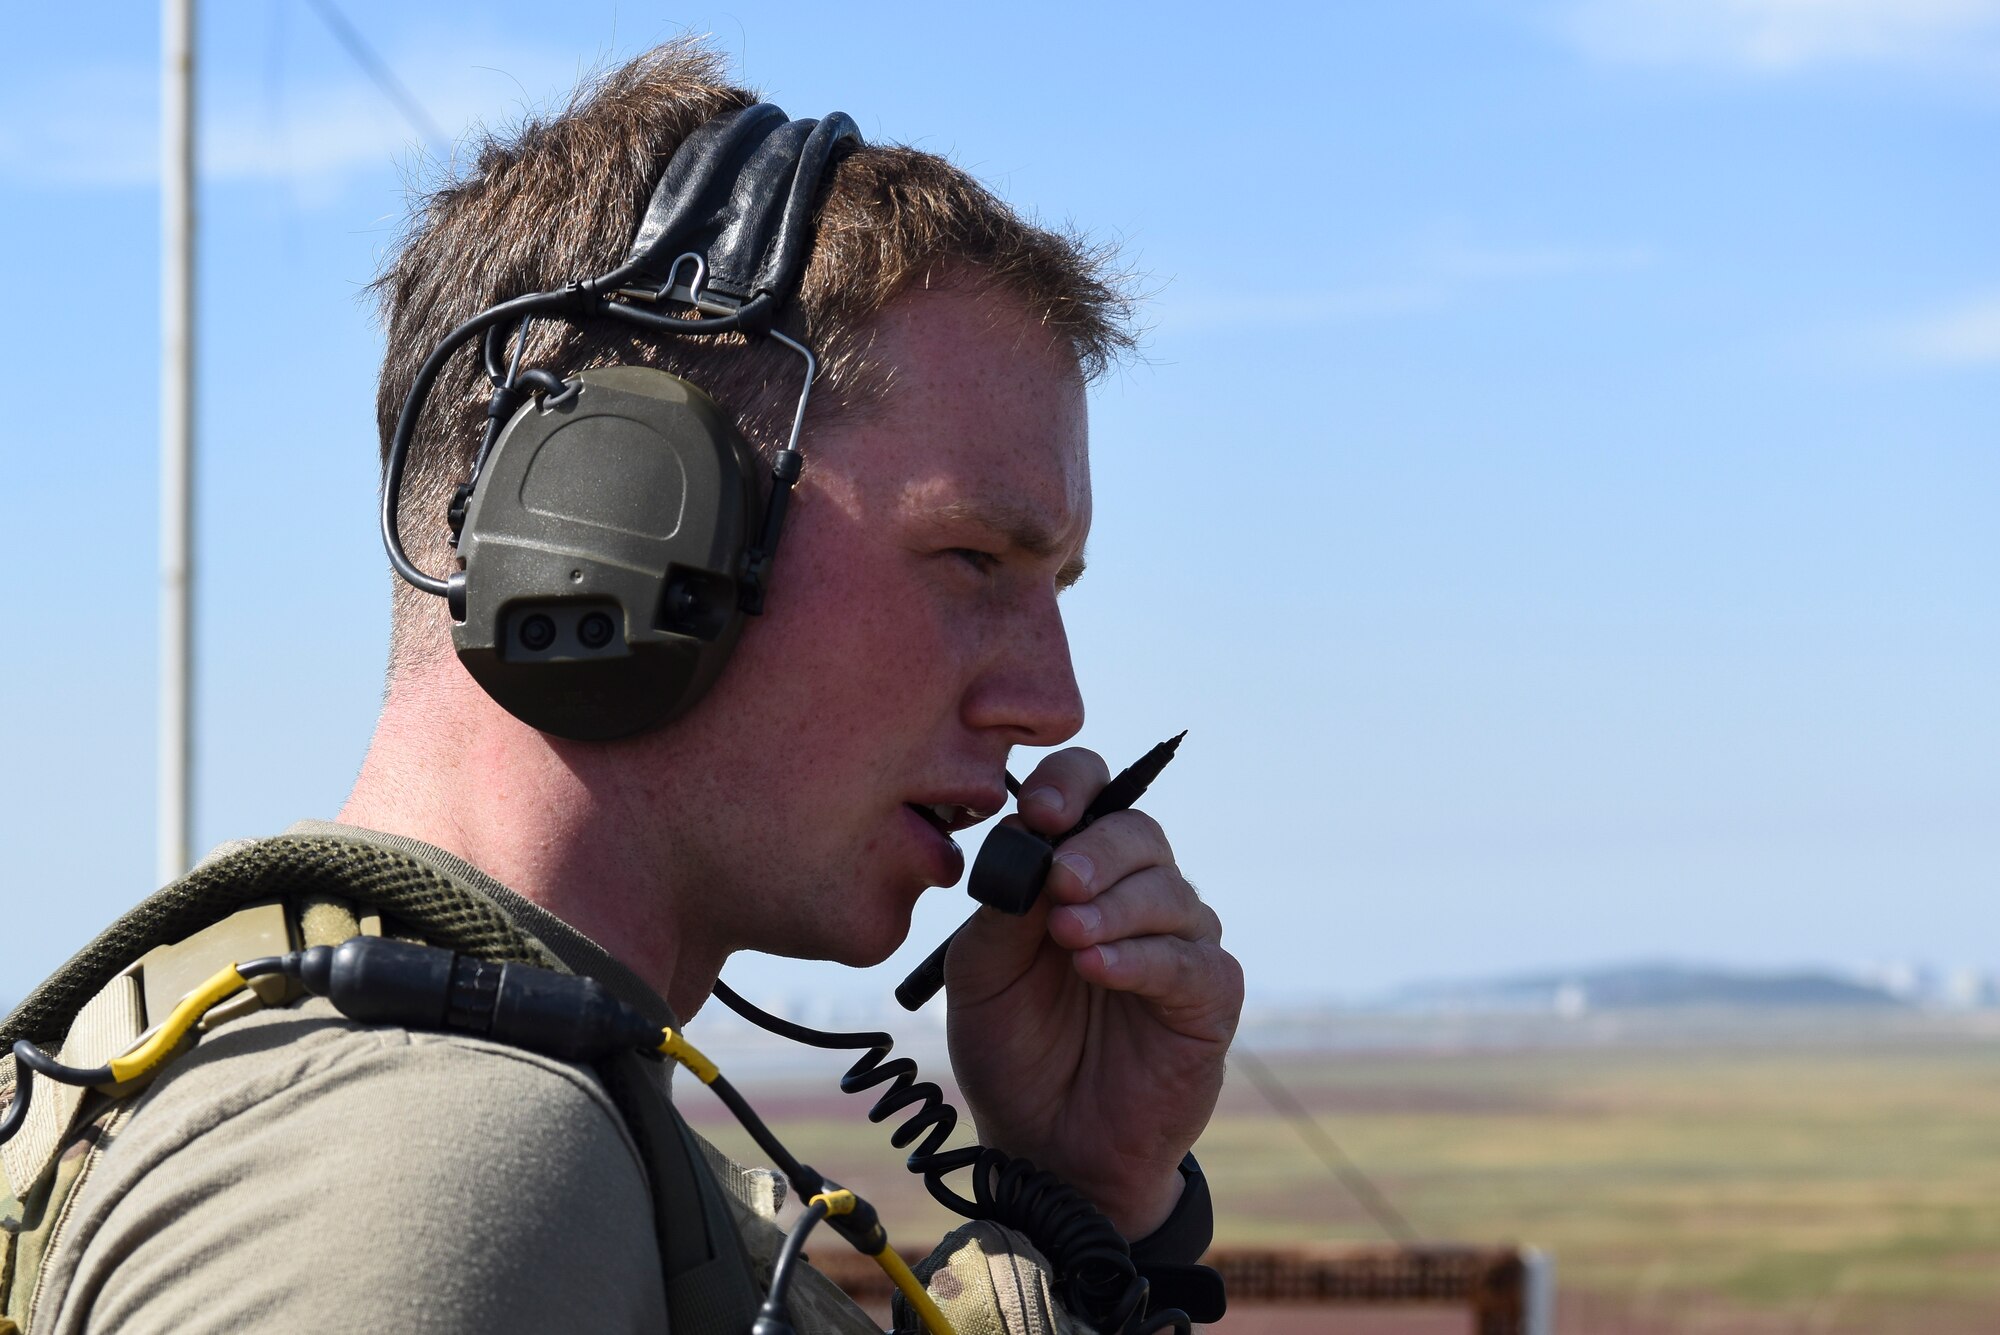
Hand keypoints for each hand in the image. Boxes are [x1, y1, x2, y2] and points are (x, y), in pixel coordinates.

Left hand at [943, 747, 1242, 1238]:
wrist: (1045, 1145)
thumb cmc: (1013, 1049)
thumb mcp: (980, 972)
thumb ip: (1001, 906)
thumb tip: (1027, 842)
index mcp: (1078, 871)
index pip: (1092, 791)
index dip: (1073, 785)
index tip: (1042, 813)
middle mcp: (1135, 894)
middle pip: (1137, 831)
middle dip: (1095, 850)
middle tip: (1058, 882)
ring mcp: (1180, 942)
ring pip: (1167, 891)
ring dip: (1114, 907)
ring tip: (1068, 939)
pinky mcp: (1211, 996)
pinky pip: (1187, 960)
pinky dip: (1139, 958)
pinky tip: (1097, 968)